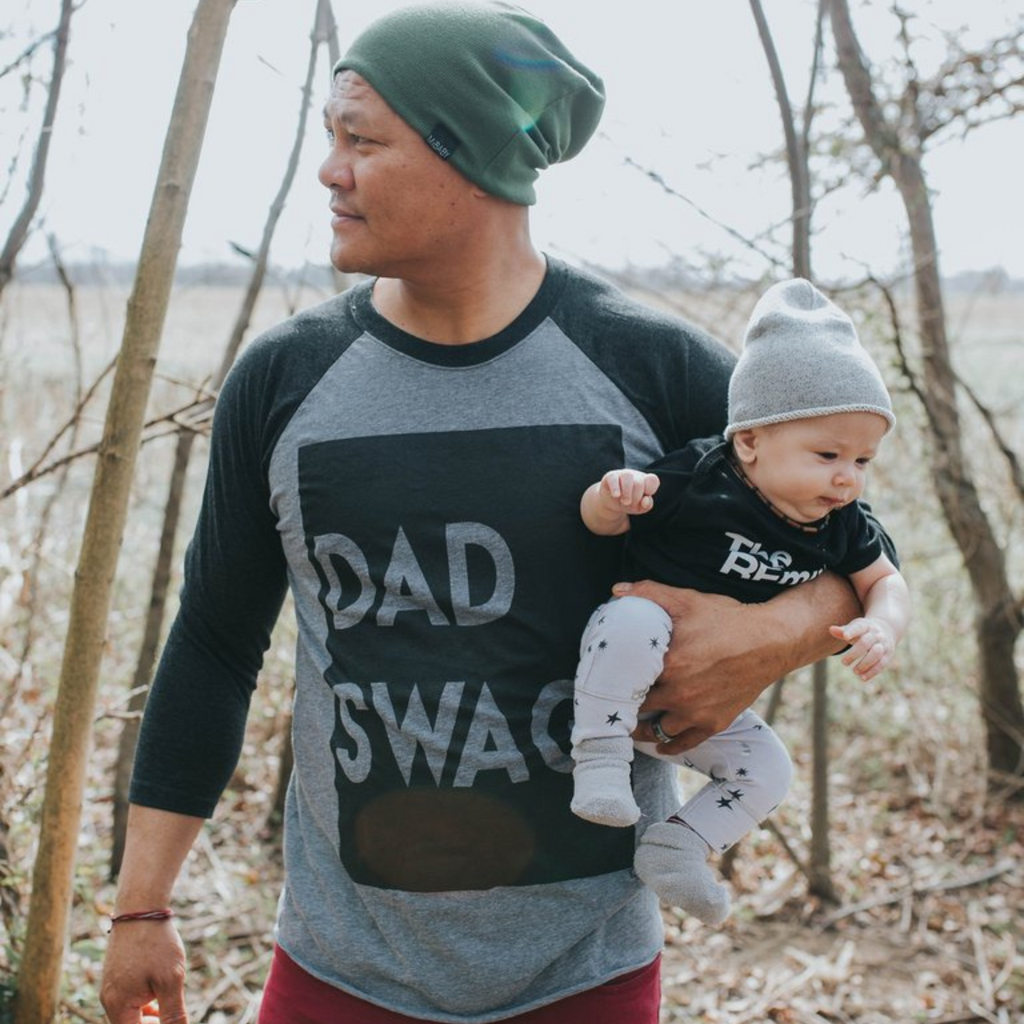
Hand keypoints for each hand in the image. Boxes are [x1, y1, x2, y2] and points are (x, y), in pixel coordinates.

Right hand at [100, 920, 189, 1022]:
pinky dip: (147, 1000)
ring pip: (132, 1013)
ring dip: (152, 1013)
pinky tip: (162, 988)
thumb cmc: (156, 943)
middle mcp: (109, 1000)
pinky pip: (130, 999)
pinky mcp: (117, 975)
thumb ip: (173, 1014)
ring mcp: (111, 987)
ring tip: (169, 995)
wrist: (141, 906)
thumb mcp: (171, 980)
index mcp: (118, 1007)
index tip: (174, 1018)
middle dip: (154, 1021)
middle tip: (174, 1006)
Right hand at [598, 469, 658, 514]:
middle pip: (638, 483)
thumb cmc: (629, 503)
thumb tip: (646, 499)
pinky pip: (613, 479)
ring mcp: (622, 474)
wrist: (612, 503)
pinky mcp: (610, 476)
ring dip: (627, 492)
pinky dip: (615, 488)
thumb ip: (647, 505)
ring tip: (625, 502)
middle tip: (630, 504)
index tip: (645, 497)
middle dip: (635, 497)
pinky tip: (616, 496)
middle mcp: (634, 475)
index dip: (651, 489)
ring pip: (627, 476)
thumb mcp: (639, 508)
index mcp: (645, 481)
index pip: (653, 479)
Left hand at [623, 582, 777, 751]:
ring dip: (643, 729)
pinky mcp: (715, 722)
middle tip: (613, 704)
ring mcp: (697, 711)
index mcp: (668, 664)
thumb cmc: (727, 619)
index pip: (627, 681)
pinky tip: (659, 744)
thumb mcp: (687, 599)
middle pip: (638, 708)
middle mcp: (679, 693)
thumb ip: (649, 593)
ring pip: (657, 731)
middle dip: (625, 706)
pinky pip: (685, 743)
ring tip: (631, 724)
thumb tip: (616, 590)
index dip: (612, 682)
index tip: (604, 681)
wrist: (771, 640)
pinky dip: (669, 745)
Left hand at [829, 617, 895, 680]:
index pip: (859, 627)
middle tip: (844, 663)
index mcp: (866, 626)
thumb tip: (831, 629)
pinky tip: (862, 678)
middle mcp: (876, 634)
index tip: (845, 636)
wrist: (887, 628)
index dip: (852, 631)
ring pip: (876, 654)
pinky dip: (872, 672)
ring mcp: (883, 644)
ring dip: (865, 664)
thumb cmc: (863, 630)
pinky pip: (882, 664)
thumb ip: (843, 631)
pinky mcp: (888, 655)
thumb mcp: (854, 628)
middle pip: (866, 642)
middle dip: (854, 653)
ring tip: (854, 671)